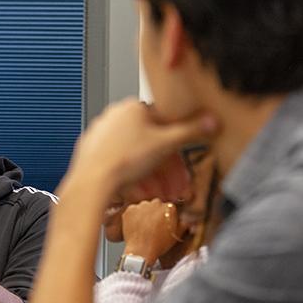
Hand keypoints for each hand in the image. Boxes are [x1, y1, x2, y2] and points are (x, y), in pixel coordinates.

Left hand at [63, 99, 216, 202]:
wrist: (91, 183)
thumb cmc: (122, 161)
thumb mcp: (166, 144)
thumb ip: (191, 132)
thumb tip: (212, 121)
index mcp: (132, 107)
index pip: (165, 124)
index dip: (178, 148)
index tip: (183, 164)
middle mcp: (114, 117)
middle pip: (150, 144)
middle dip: (165, 169)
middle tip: (174, 186)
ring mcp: (100, 135)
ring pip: (135, 156)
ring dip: (151, 177)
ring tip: (157, 194)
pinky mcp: (91, 152)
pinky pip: (118, 163)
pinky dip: (131, 177)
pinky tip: (138, 192)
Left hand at [122, 199, 186, 263]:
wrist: (141, 251)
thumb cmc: (159, 244)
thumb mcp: (177, 235)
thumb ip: (184, 223)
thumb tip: (187, 219)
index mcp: (169, 208)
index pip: (168, 207)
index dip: (165, 216)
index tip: (163, 222)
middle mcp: (156, 203)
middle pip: (156, 205)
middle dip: (155, 213)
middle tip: (153, 226)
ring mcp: (142, 205)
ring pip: (144, 207)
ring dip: (144, 213)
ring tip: (144, 227)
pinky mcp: (130, 209)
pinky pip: (133, 210)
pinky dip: (134, 216)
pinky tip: (136, 225)